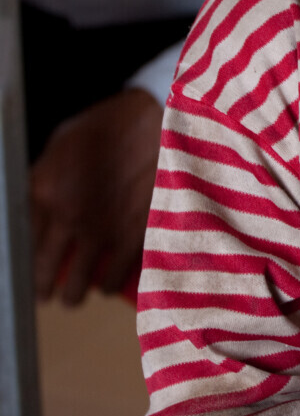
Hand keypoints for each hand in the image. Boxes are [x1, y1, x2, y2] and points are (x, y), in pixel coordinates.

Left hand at [31, 88, 163, 304]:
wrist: (163, 121)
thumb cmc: (112, 125)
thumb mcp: (64, 141)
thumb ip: (44, 175)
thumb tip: (31, 203)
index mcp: (44, 188)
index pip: (20, 241)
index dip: (22, 259)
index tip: (27, 266)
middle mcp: (68, 215)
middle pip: (43, 272)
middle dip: (43, 287)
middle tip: (46, 292)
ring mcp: (102, 231)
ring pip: (78, 287)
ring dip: (76, 293)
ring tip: (77, 294)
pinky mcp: (134, 239)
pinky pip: (115, 278)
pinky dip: (111, 284)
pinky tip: (109, 283)